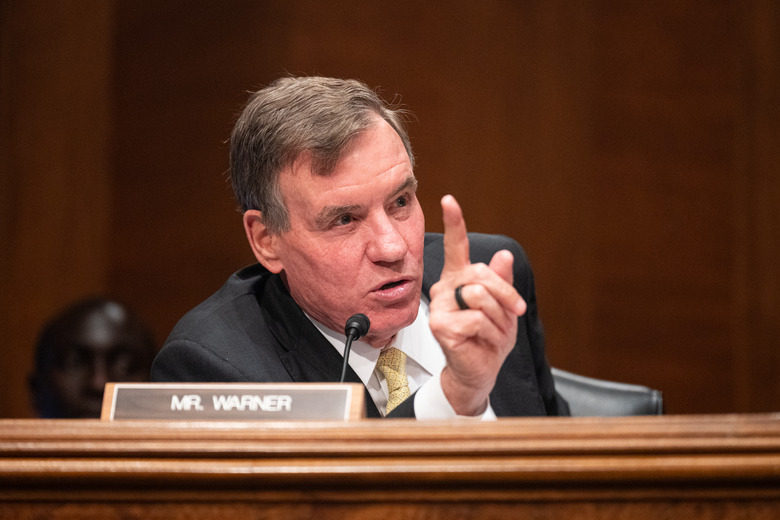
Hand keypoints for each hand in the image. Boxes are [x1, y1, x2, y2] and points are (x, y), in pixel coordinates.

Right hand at [428, 195, 526, 415]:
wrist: (479, 371)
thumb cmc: (488, 339)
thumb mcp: (504, 307)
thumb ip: (502, 282)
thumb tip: (504, 256)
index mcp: (459, 279)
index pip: (457, 246)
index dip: (454, 222)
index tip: (449, 200)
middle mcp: (445, 288)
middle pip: (482, 274)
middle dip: (506, 294)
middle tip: (515, 312)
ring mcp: (439, 306)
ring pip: (481, 296)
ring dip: (498, 318)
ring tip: (493, 333)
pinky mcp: (439, 325)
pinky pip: (477, 319)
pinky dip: (490, 333)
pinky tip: (482, 342)